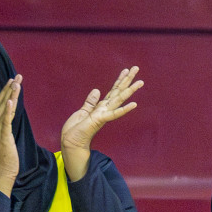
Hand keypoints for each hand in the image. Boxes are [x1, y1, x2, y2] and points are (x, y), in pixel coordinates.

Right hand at [0, 75, 21, 196]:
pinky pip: (5, 121)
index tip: (12, 81)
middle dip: (9, 88)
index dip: (5, 91)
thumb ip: (3, 124)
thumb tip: (8, 115)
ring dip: (10, 95)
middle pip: (0, 103)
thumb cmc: (3, 156)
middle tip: (17, 76)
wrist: (1, 172)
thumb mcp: (2, 136)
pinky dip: (8, 110)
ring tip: (16, 83)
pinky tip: (11, 100)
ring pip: (4, 109)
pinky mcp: (2, 137)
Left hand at [62, 66, 141, 180]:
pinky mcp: (100, 120)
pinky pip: (113, 114)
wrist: (71, 144)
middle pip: (118, 92)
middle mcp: (105, 110)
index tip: (126, 70)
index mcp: (100, 107)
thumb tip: (97, 90)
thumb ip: (90, 102)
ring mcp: (104, 115)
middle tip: (137, 67)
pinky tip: (134, 104)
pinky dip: (123, 109)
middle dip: (128, 80)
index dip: (119, 80)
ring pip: (119, 100)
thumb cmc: (76, 130)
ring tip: (141, 81)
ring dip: (130, 90)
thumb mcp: (82, 112)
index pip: (112, 91)